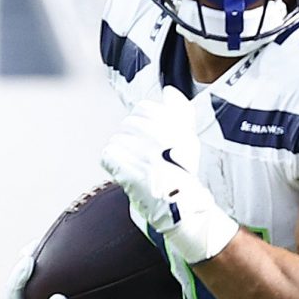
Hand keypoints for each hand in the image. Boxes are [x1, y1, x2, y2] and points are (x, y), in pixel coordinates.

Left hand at [100, 85, 239, 265]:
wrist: (181, 207)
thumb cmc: (183, 173)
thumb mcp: (189, 139)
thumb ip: (180, 111)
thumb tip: (168, 91)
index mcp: (173, 125)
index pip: (143, 109)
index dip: (144, 124)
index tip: (151, 141)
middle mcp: (158, 137)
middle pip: (128, 125)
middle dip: (132, 141)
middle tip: (145, 158)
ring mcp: (142, 155)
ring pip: (117, 140)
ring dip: (124, 154)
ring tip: (138, 168)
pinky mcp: (127, 171)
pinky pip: (108, 156)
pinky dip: (114, 165)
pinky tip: (126, 174)